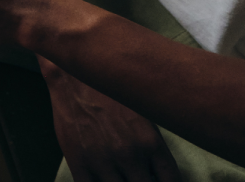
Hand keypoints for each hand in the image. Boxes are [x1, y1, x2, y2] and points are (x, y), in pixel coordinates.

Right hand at [43, 61, 181, 181]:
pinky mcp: (78, 161)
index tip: (157, 179)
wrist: (74, 74)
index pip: (170, 181)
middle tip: (135, 174)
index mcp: (150, 142)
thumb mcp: (141, 113)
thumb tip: (155, 171)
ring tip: (117, 172)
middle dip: (141, 180)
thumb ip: (151, 145)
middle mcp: (130, 154)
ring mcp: (103, 160)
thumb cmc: (108, 90)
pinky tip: (99, 176)